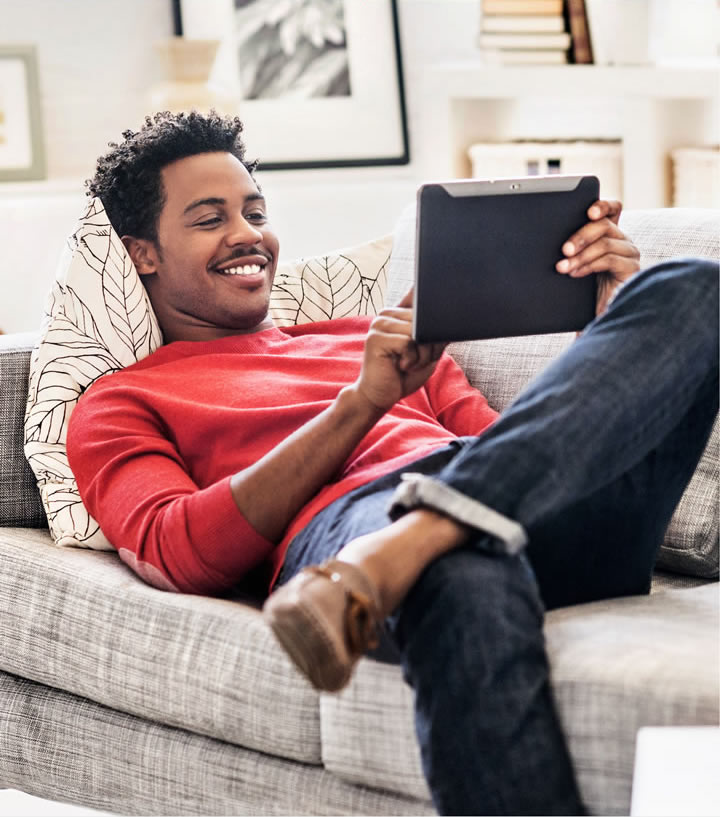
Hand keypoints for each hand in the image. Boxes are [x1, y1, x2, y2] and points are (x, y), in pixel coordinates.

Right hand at [355, 290, 446, 410]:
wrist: (379, 396)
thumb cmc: (403, 375)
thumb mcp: (427, 353)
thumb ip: (436, 335)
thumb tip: (453, 321)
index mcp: (397, 313)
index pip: (425, 308)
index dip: (434, 329)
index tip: (428, 347)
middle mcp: (386, 315)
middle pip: (424, 320)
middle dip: (429, 346)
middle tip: (417, 362)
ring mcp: (378, 325)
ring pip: (417, 331)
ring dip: (422, 355)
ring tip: (409, 365)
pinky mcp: (376, 338)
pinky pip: (408, 342)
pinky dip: (412, 359)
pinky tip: (402, 367)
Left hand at [556, 199, 640, 314]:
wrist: (597, 318)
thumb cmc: (583, 293)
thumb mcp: (574, 266)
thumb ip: (571, 250)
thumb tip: (551, 239)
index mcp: (609, 235)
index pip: (612, 210)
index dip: (603, 206)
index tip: (588, 212)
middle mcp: (622, 241)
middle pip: (604, 226)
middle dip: (581, 236)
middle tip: (564, 250)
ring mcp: (630, 255)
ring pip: (605, 243)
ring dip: (580, 255)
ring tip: (563, 267)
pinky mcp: (632, 270)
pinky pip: (610, 259)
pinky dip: (590, 265)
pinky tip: (576, 274)